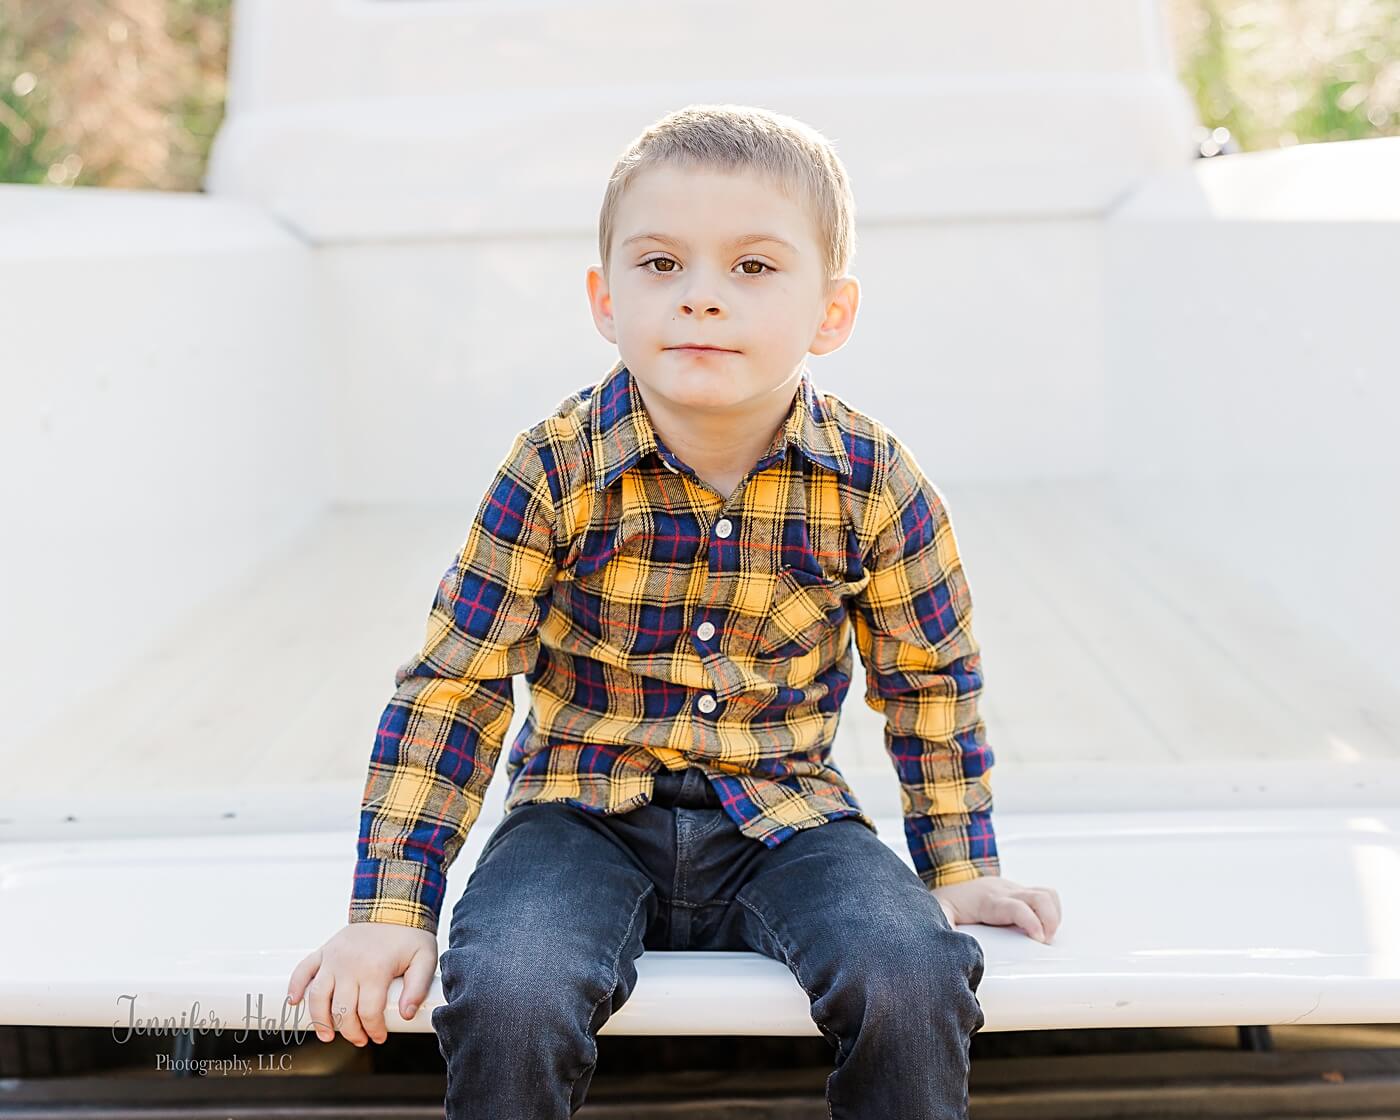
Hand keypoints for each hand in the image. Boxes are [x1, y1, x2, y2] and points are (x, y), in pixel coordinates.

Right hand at [286, 922, 439, 1045]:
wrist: (394, 905)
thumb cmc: (410, 934)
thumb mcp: (425, 958)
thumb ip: (418, 987)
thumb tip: (407, 1014)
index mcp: (375, 969)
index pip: (368, 1012)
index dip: (373, 1030)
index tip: (379, 1036)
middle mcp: (349, 965)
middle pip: (342, 1010)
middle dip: (351, 1031)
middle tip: (360, 1039)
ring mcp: (334, 958)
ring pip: (318, 997)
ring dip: (320, 1020)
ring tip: (328, 1035)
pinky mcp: (325, 951)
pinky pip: (304, 970)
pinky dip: (295, 986)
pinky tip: (294, 1003)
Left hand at [932, 876, 1060, 943]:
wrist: (946, 884)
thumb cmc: (947, 903)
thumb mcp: (939, 917)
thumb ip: (945, 932)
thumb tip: (954, 949)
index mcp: (986, 900)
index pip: (1016, 906)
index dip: (1031, 921)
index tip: (1038, 939)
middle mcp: (1004, 891)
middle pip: (1039, 897)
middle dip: (1050, 921)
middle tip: (1043, 943)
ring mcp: (1014, 890)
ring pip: (1046, 894)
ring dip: (1053, 917)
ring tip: (1045, 938)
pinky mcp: (1019, 893)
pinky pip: (1044, 898)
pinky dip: (1050, 913)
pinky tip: (1041, 930)